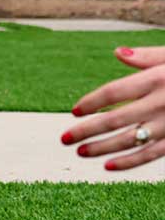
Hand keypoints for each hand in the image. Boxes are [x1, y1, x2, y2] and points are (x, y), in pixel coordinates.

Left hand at [62, 46, 164, 170]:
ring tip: (80, 152)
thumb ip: (147, 58)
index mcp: (158, 78)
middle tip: (64, 138)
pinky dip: (129, 162)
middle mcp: (162, 102)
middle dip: (86, 130)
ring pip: (130, 139)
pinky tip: (107, 166)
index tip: (74, 111)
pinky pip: (151, 155)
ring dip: (102, 147)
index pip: (115, 91)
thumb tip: (116, 53)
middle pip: (115, 118)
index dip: (92, 102)